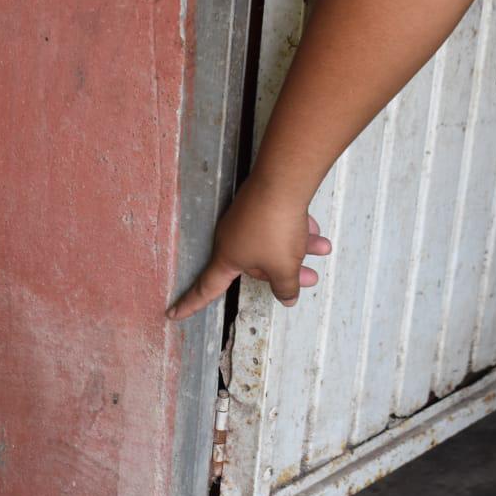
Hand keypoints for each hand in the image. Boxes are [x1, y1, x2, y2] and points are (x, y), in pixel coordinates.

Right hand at [166, 189, 331, 319]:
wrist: (282, 181)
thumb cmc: (275, 228)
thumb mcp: (284, 267)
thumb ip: (286, 287)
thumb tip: (287, 299)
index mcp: (227, 258)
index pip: (206, 289)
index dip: (190, 304)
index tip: (172, 314)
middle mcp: (231, 239)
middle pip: (256, 266)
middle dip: (285, 271)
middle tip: (311, 277)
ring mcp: (245, 219)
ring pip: (273, 243)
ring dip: (299, 248)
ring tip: (323, 248)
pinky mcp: (260, 203)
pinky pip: (277, 224)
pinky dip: (296, 230)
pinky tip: (316, 229)